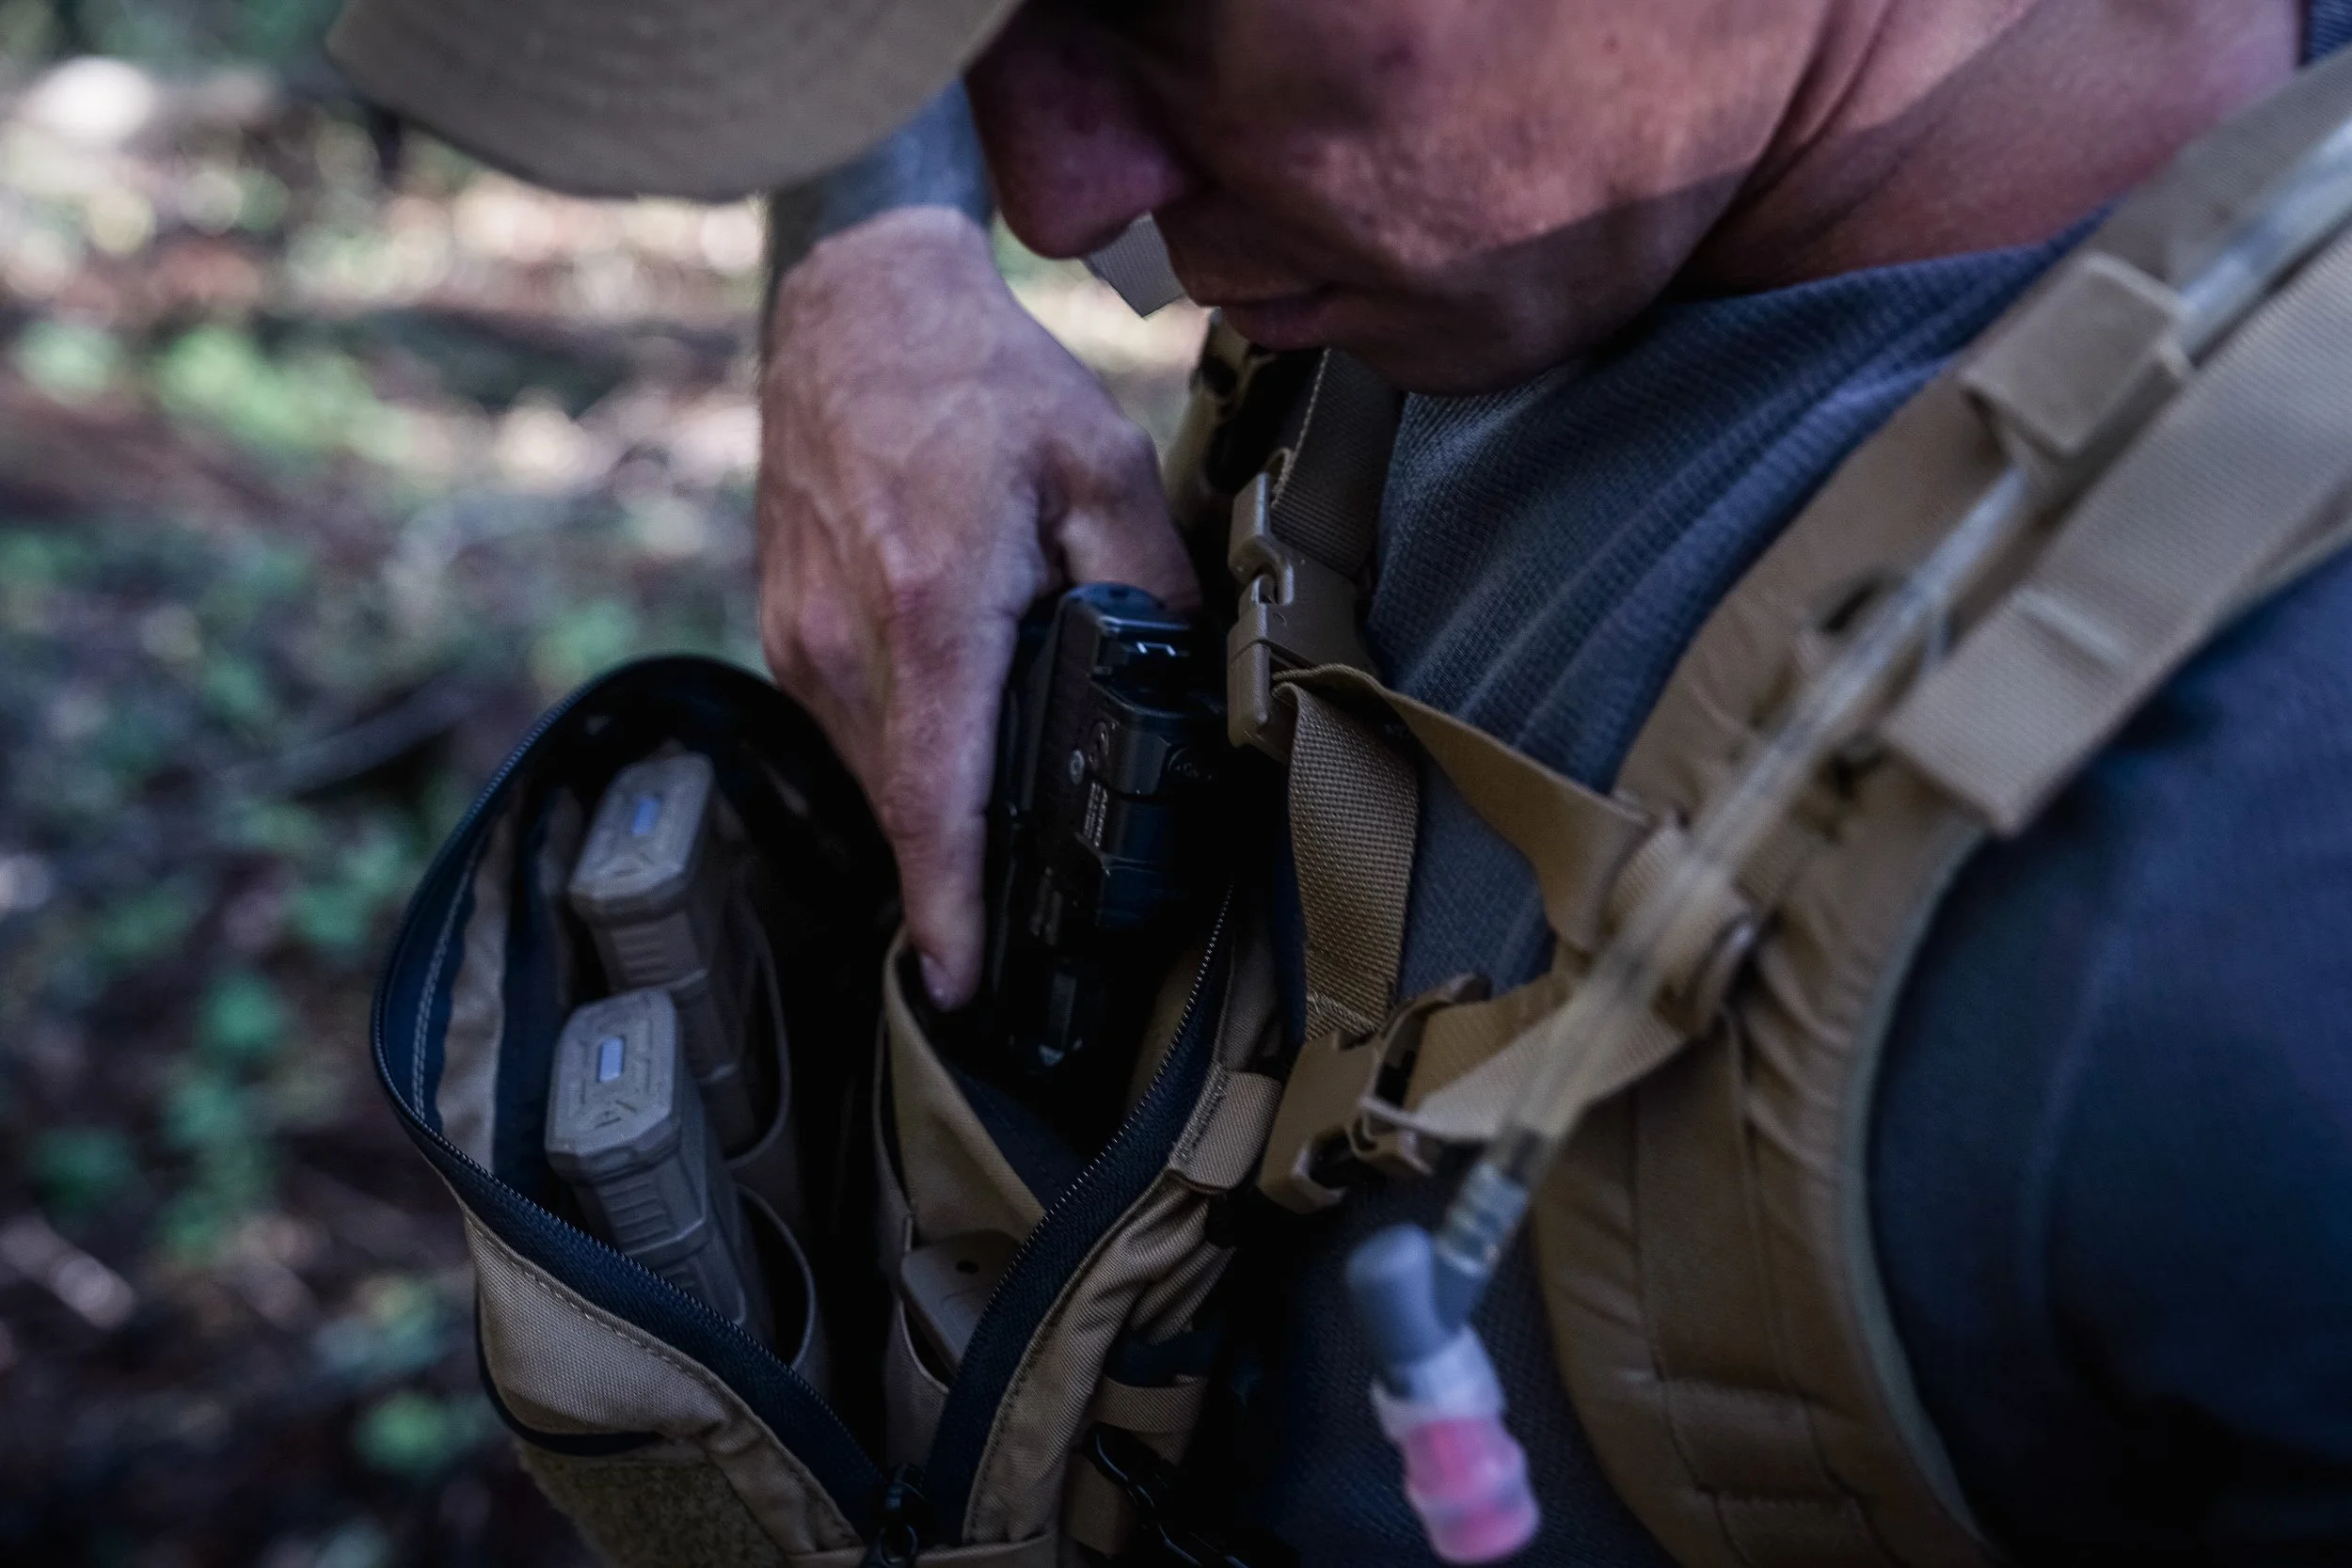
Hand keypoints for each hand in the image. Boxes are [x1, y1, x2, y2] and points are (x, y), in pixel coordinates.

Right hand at [759, 206, 1196, 1008]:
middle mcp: (847, 638)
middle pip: (905, 804)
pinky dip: (904, 760)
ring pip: (871, 777)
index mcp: (933, 604)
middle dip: (962, 882)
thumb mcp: (1102, 465)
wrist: (857, 312)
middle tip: (1031, 941)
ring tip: (1003, 849)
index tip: (960, 989)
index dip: (950, 904)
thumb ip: (1148, 583)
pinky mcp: (785, 633)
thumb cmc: (982, 385)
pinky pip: (850, 734)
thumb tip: (1182, 682)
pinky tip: (957, 747)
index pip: (934, 795)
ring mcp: (802, 639)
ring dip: (935, 820)